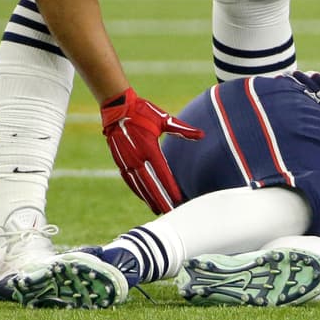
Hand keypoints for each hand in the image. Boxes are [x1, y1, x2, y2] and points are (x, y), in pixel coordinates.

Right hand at [100, 87, 203, 213]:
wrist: (117, 107)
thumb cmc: (143, 111)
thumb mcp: (164, 119)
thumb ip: (183, 130)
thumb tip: (202, 135)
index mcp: (149, 147)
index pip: (162, 173)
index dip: (170, 187)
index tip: (178, 199)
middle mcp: (136, 156)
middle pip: (150, 184)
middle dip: (160, 199)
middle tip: (170, 212)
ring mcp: (126, 160)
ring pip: (138, 185)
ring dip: (148, 198)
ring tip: (158, 210)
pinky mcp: (119, 160)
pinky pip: (129, 180)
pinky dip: (137, 190)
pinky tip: (144, 198)